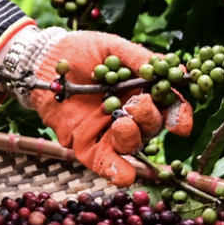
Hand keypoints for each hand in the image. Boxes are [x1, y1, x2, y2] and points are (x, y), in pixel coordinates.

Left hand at [3, 29, 192, 186]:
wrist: (43, 61)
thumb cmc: (80, 50)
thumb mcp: (113, 48)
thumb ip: (141, 60)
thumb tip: (178, 71)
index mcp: (142, 91)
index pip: (169, 107)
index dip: (179, 117)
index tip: (180, 124)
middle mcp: (130, 115)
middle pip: (153, 127)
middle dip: (149, 119)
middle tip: (136, 105)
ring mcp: (109, 133)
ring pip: (132, 146)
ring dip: (132, 139)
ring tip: (121, 124)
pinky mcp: (88, 146)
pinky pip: (106, 164)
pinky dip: (117, 172)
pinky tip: (123, 176)